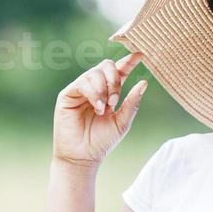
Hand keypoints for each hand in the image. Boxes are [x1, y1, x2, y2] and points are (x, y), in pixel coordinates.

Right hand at [53, 52, 147, 167]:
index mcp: (108, 92)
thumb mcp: (122, 122)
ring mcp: (80, 90)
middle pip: (106, 66)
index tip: (140, 54)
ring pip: (95, 73)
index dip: (128, 61)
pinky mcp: (67, 95)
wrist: (83, 156)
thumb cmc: (101, 142)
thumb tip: (144, 82)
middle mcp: (94, 88)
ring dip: (104, 89)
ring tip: (104, 108)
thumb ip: (132, 103)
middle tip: (115, 101)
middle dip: (115, 80)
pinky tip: (97, 107)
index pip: (119, 71)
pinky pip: (83, 82)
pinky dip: (94, 93)